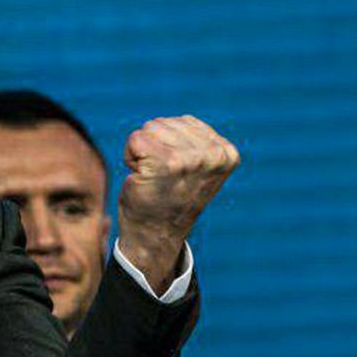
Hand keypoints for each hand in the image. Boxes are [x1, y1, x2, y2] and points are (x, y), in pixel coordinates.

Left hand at [117, 115, 239, 292]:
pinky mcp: (166, 162)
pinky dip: (130, 157)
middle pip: (163, 123)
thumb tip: (184, 122)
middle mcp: (213, 154)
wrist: (155, 234)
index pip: (183, 121)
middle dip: (153, 147)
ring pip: (149, 129)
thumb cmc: (170, 198)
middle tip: (161, 177)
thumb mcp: (197, 168)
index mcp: (226, 153)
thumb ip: (198, 143)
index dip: (170, 145)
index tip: (176, 173)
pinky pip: (135, 139)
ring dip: (143, 153)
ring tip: (153, 178)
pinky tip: (142, 178)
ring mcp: (191, 158)